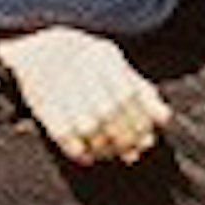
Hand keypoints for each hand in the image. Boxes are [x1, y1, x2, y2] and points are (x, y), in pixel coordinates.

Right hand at [0, 25, 171, 164]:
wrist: (39, 47)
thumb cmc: (87, 60)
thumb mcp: (117, 65)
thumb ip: (142, 91)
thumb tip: (164, 119)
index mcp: (103, 56)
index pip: (127, 94)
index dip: (139, 121)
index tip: (145, 138)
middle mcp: (81, 68)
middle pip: (108, 112)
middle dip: (123, 137)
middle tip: (131, 150)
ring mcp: (59, 87)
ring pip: (87, 127)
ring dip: (103, 147)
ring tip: (112, 153)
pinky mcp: (41, 105)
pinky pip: (62, 135)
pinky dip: (78, 151)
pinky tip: (89, 156)